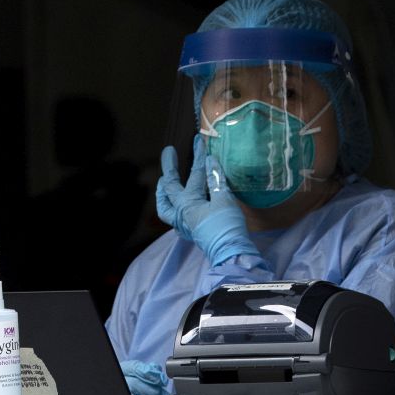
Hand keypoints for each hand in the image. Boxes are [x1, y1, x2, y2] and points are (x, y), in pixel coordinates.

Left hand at [156, 138, 256, 265]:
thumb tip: (210, 161)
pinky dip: (171, 206)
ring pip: (165, 206)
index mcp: (187, 202)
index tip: (198, 140)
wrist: (230, 254)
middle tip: (169, 152)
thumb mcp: (224, 200)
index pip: (194, 174)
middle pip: (169, 188)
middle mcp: (180, 212)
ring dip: (163, 191)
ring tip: (164, 181)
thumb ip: (216, 180)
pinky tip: (177, 204)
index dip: (198, 156)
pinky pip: (173, 216)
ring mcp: (183, 223)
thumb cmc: (227, 227)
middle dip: (169, 168)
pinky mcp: (190, 231)